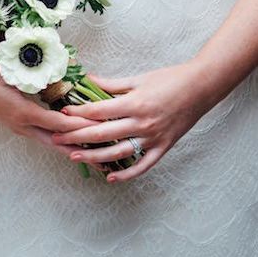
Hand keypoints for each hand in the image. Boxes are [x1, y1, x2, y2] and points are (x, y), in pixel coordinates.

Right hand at [0, 62, 100, 159]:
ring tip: (98, 161)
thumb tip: (59, 60)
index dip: (79, 125)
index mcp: (23, 112)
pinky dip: (64, 143)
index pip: (57, 123)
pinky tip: (77, 148)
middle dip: (83, 148)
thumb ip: (34, 67)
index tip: (99, 127)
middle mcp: (25, 126)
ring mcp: (24, 130)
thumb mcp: (11, 69)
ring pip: (54, 144)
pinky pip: (48, 138)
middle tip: (107, 157)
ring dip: (75, 150)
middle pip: (59, 142)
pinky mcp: (24, 128)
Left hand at [52, 62, 212, 182]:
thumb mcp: (138, 79)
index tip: (62, 114)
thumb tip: (87, 80)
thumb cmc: (169, 79)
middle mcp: (142, 123)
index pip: (99, 111)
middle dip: (76, 137)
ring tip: (74, 157)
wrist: (201, 87)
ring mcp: (153, 138)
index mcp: (134, 103)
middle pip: (102, 134)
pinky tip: (110, 177)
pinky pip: (143, 165)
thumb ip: (112, 84)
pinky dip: (126, 174)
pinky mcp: (163, 147)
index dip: (78, 113)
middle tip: (56, 139)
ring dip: (94, 157)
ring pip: (118, 153)